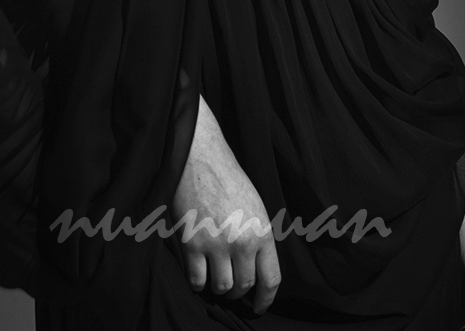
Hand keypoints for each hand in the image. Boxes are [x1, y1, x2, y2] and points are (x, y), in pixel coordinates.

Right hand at [171, 97, 280, 314]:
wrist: (199, 157)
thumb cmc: (227, 178)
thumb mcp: (255, 206)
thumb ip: (257, 238)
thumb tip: (255, 270)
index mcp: (263, 231)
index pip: (271, 280)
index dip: (265, 300)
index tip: (258, 307)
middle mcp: (243, 241)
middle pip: (244, 286)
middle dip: (238, 292)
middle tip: (231, 287)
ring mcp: (216, 244)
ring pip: (221, 287)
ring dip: (217, 287)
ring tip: (213, 276)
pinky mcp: (192, 243)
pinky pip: (196, 280)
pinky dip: (196, 282)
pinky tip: (197, 272)